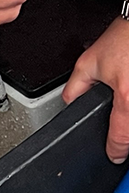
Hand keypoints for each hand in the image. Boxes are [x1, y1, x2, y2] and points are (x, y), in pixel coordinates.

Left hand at [64, 18, 128, 162]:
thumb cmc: (126, 35)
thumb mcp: (89, 63)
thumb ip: (76, 89)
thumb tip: (70, 105)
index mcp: (127, 97)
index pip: (121, 137)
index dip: (116, 150)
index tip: (115, 156)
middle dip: (126, 135)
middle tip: (121, 138)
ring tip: (124, 104)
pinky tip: (128, 96)